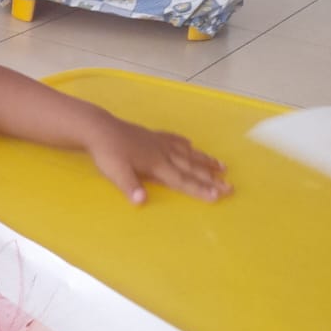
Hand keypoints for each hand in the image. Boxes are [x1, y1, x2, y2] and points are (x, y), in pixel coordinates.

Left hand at [87, 115, 231, 204]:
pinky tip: (191, 145)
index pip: (182, 180)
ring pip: (188, 153)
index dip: (200, 189)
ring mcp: (159, 142)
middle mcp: (163, 153)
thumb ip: (130, 186)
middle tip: (231, 187)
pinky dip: (186, 144)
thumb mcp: (116, 172)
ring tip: (222, 167)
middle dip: (212, 179)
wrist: (99, 129)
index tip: (218, 196)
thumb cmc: (107, 153)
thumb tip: (141, 202)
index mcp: (157, 164)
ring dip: (205, 161)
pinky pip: (175, 140)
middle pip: (192, 168)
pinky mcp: (153, 135)